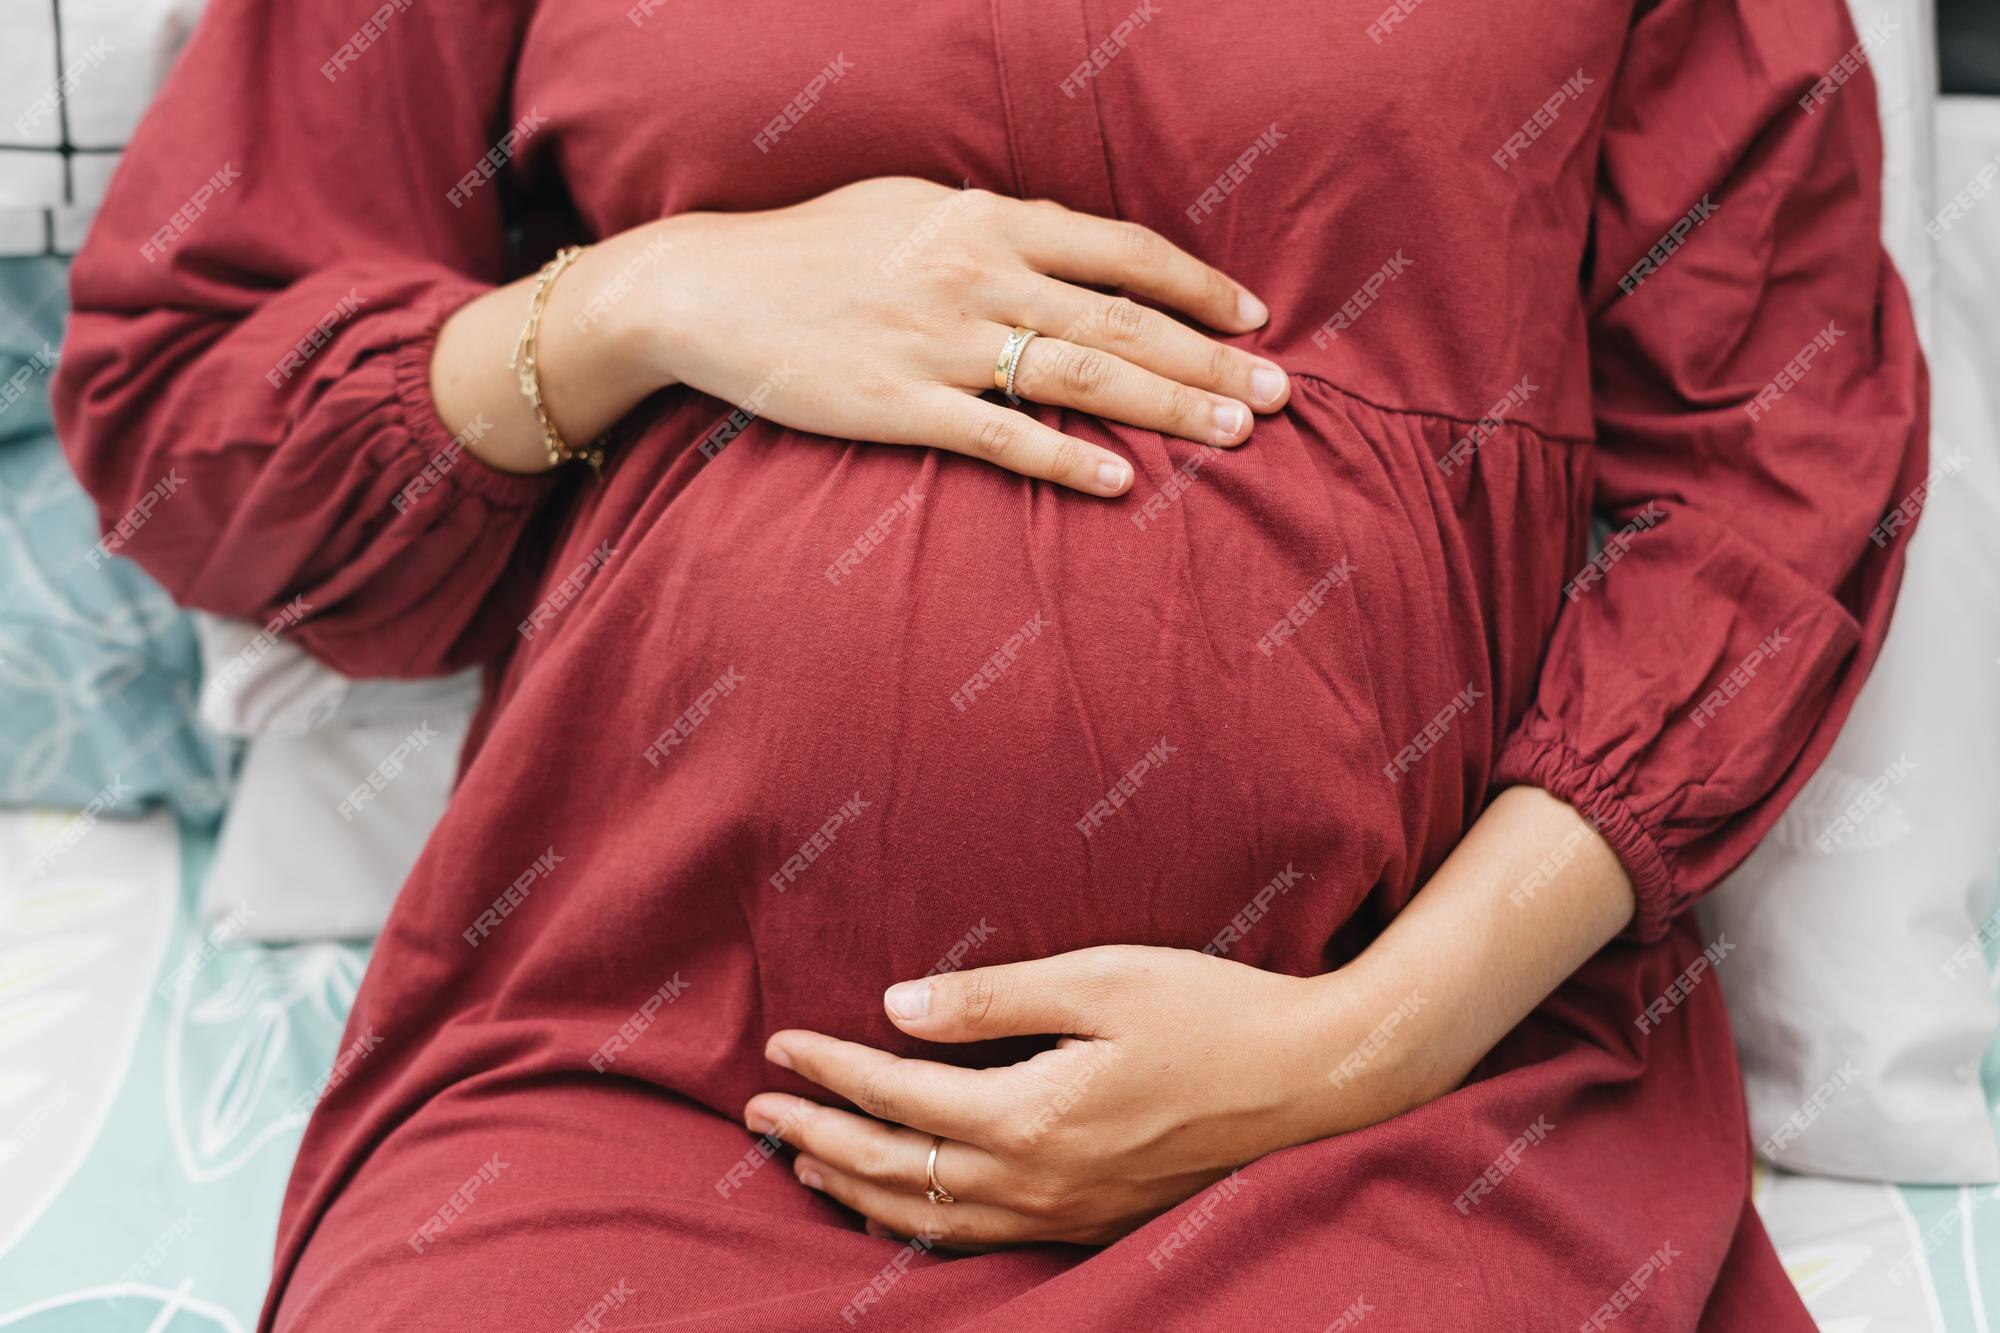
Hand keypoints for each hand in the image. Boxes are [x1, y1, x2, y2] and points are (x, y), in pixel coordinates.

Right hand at [619, 177, 1291, 494]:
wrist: (706, 288)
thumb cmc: (813, 247)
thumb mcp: (911, 206)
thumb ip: (994, 227)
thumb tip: (1066, 247)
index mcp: (986, 220)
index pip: (1122, 250)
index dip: (1198, 283)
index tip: (1252, 315)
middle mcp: (978, 274)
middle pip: (1124, 321)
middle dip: (1212, 359)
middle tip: (1280, 395)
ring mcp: (941, 343)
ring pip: (1083, 376)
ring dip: (1169, 407)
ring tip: (1235, 435)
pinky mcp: (901, 406)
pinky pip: (1004, 437)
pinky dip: (1069, 461)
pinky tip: (1125, 483)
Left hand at [743, 788, 1636, 1250]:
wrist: (1319, 1080)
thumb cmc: (1214, 1011)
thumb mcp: (1103, 980)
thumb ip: (993, 999)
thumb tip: (896, 1007)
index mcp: (1033, 1113)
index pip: (897, 1094)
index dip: (830, 1070)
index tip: (780, 1046)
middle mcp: (1038, 1179)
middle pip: (894, 1168)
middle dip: (816, 1136)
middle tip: (757, 1112)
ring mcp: (1066, 1212)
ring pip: (927, 1217)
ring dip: (854, 1188)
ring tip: (803, 1161)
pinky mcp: (1092, 1221)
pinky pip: (978, 1238)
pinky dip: (916, 1222)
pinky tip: (898, 1204)